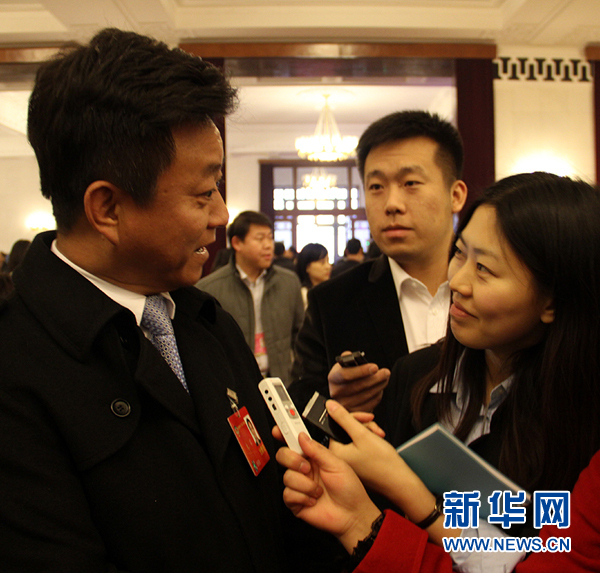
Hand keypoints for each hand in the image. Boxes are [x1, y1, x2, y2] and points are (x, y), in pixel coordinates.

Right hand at [275, 433, 381, 552]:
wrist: (352, 515)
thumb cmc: (349, 489)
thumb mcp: (337, 464)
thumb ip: (318, 450)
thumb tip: (302, 436)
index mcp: (313, 456)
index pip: (295, 442)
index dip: (284, 434)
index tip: (277, 429)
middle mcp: (304, 469)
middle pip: (283, 456)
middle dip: (293, 460)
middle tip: (307, 467)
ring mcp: (299, 485)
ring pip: (287, 476)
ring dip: (305, 484)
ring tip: (319, 490)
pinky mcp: (295, 501)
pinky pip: (288, 494)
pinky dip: (303, 497)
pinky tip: (314, 500)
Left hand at [324, 400, 409, 493]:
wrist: (400, 483)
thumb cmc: (383, 463)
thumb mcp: (362, 434)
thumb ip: (343, 418)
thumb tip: (329, 406)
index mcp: (335, 453)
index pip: (337, 425)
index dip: (353, 418)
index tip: (365, 418)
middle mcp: (339, 459)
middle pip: (346, 430)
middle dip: (362, 426)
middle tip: (374, 429)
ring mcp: (349, 463)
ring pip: (354, 437)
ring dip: (368, 433)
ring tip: (379, 437)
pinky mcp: (358, 465)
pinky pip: (359, 446)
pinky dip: (369, 441)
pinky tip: (378, 443)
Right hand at [328, 352, 390, 411]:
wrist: (344, 391)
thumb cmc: (347, 376)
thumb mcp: (343, 365)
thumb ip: (347, 358)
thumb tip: (349, 355)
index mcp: (333, 378)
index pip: (345, 375)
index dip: (361, 371)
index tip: (375, 367)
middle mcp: (336, 393)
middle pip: (359, 386)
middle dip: (376, 378)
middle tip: (386, 372)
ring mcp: (345, 405)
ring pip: (367, 395)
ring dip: (380, 385)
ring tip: (385, 377)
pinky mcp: (355, 413)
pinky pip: (371, 404)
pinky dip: (378, 394)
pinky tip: (380, 387)